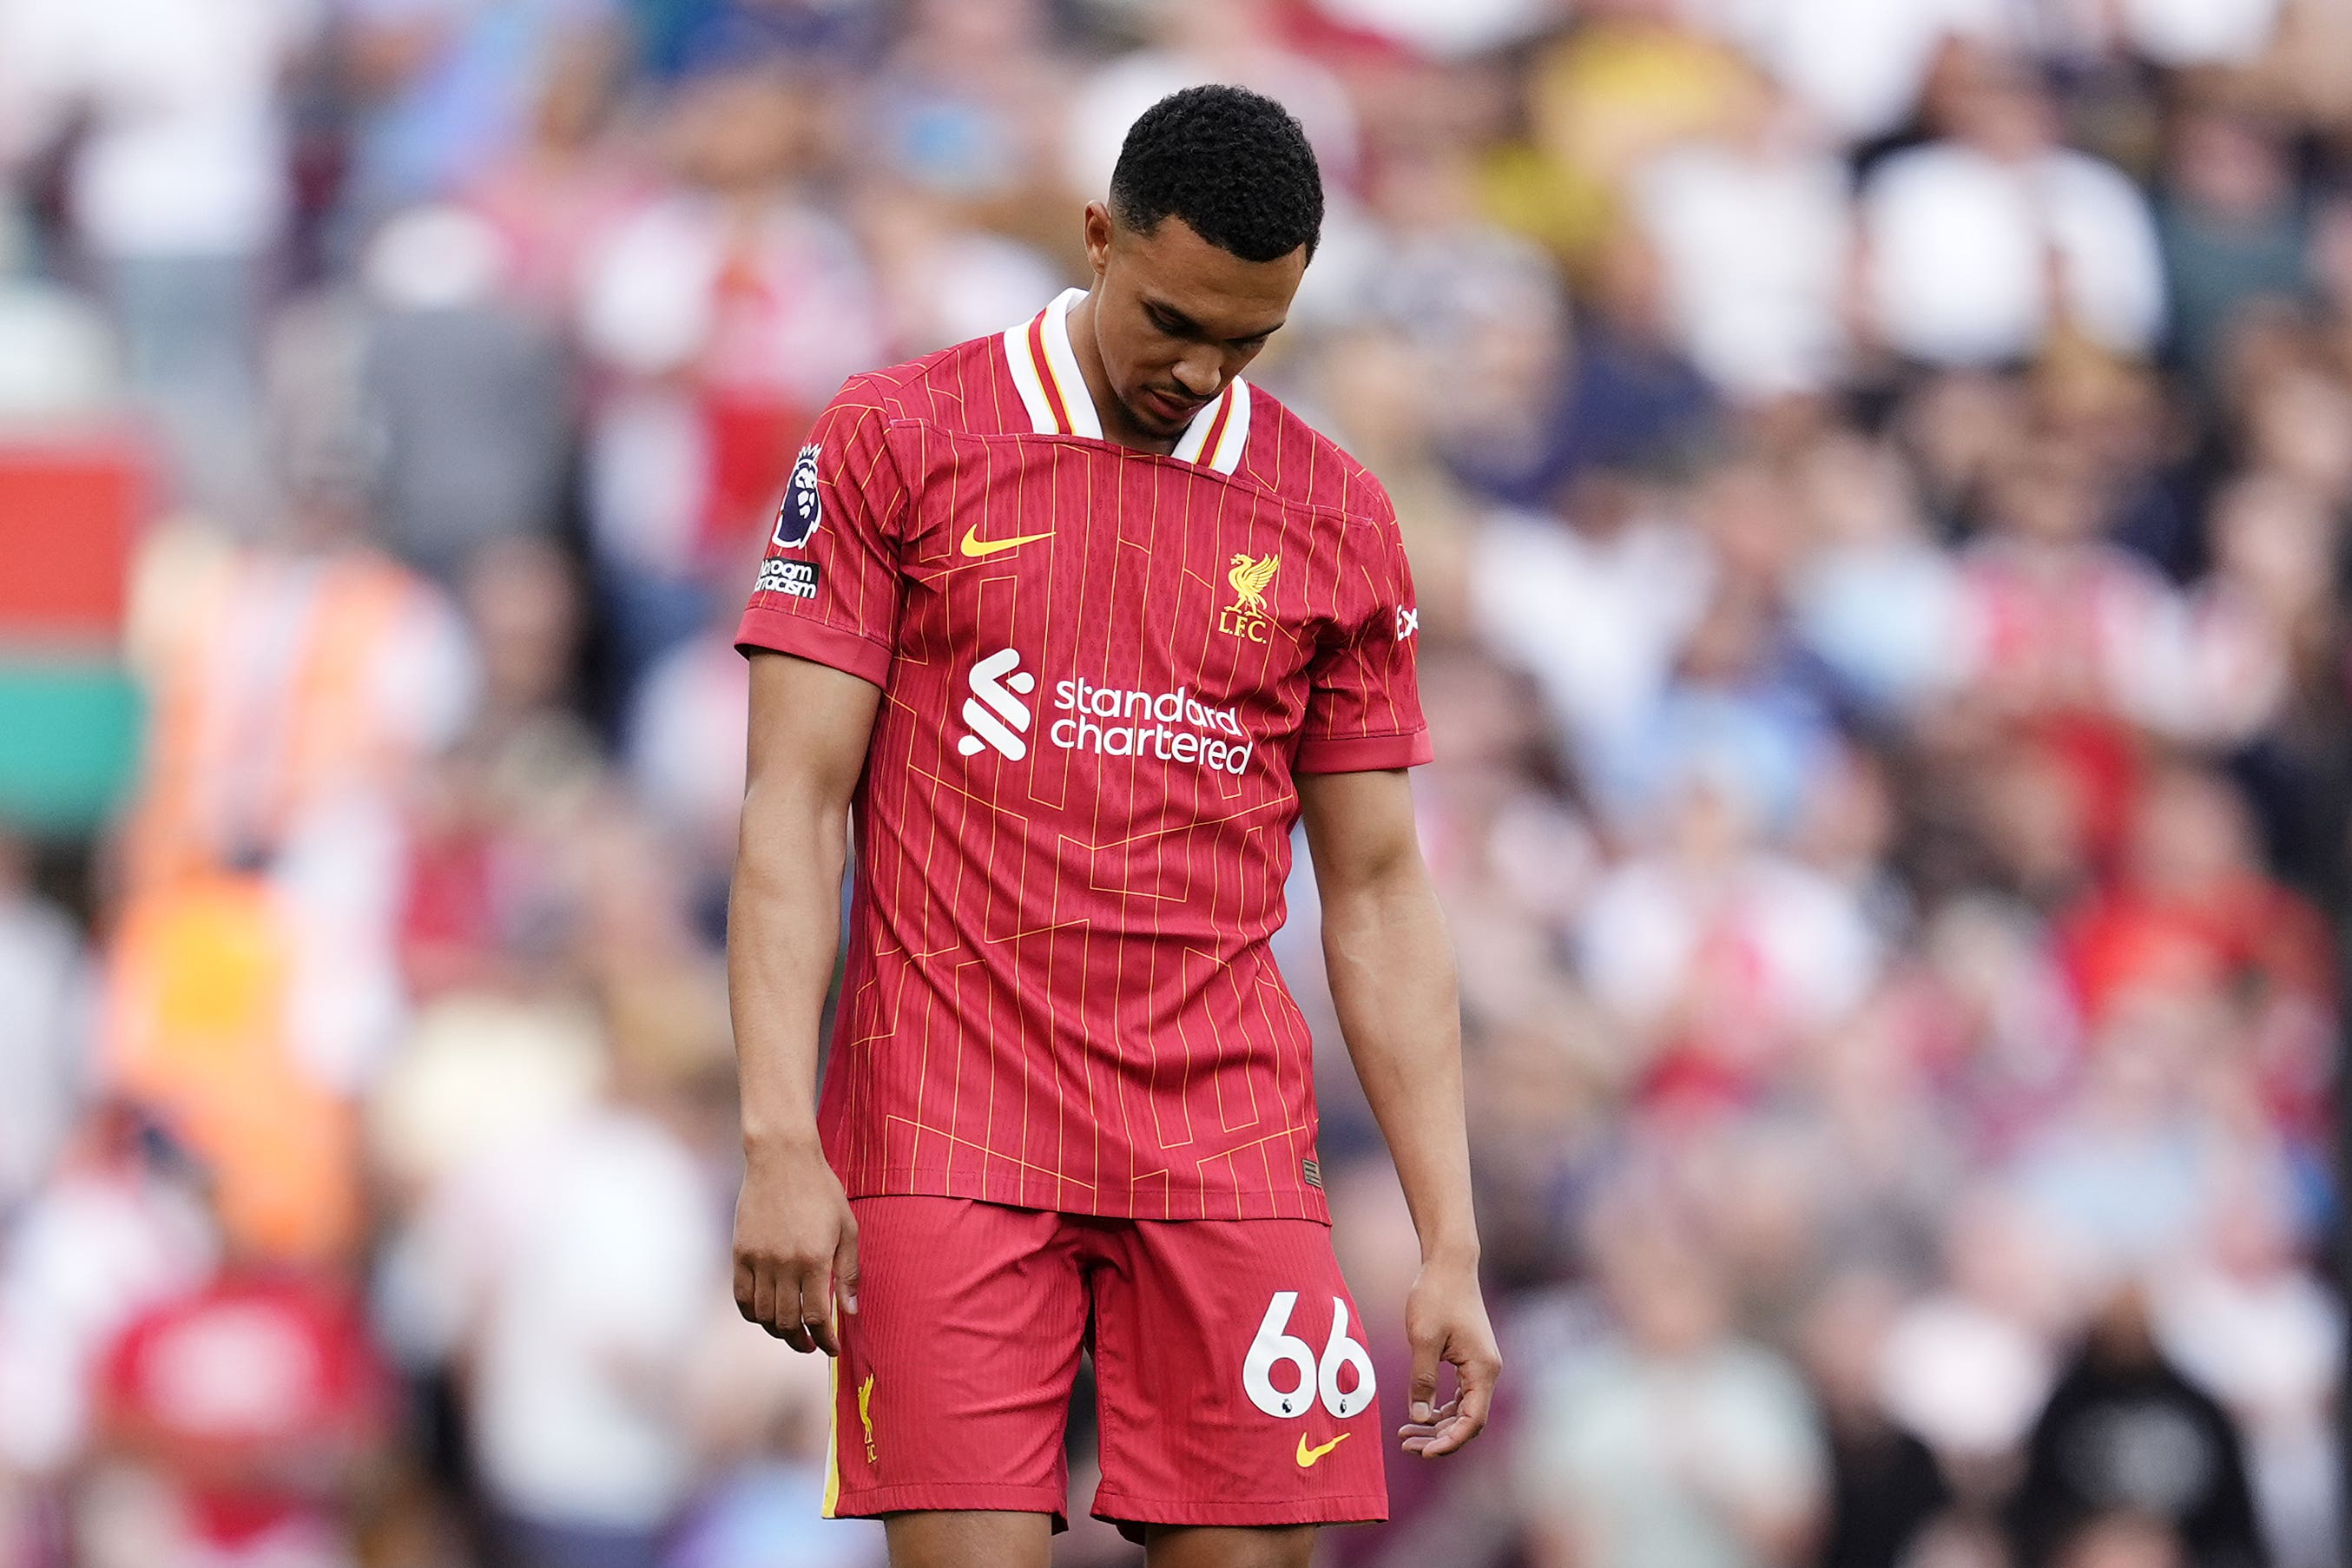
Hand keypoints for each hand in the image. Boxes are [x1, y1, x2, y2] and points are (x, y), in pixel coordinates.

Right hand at [733, 1140, 858, 1353]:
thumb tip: (850, 1312)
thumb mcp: (848, 1228)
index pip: (817, 1317)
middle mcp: (784, 1264)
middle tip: (811, 1345)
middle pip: (788, 1322)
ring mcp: (758, 1259)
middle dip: (802, 1341)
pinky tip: (766, 1316)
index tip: (832, 1349)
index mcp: (815, 1259)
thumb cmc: (822, 1191)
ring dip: (778, 1331)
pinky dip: (753, 1314)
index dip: (825, 1340)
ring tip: (790, 1333)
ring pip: (763, 1315)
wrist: (782, 1159)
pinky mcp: (740, 1253)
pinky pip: (742, 1297)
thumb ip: (849, 1273)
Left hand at [1396, 1256, 1499, 1457]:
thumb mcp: (1422, 1339)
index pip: (1471, 1421)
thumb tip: (1420, 1419)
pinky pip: (1460, 1395)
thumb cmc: (1436, 1295)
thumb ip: (1421, 1380)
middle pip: (1469, 1421)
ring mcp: (1481, 1366)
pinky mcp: (1471, 1359)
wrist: (1449, 1263)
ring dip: (1438, 1425)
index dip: (1449, 1442)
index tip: (1423, 1452)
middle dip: (1439, 1438)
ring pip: (1464, 1410)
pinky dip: (1441, 1409)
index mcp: (1482, 1369)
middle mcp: (1487, 1371)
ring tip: (1406, 1434)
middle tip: (1406, 1445)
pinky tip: (1420, 1414)